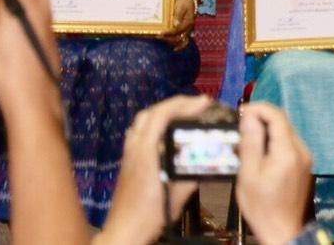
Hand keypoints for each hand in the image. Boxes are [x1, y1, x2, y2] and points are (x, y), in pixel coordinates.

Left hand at [97, 94, 211, 244]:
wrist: (123, 232)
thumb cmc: (149, 215)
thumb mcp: (177, 196)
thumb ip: (192, 174)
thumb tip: (209, 158)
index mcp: (146, 152)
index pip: (162, 116)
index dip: (183, 105)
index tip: (204, 102)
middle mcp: (134, 148)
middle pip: (150, 113)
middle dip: (174, 104)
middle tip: (195, 104)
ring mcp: (128, 154)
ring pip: (141, 121)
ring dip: (162, 111)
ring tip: (181, 113)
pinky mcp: (126, 161)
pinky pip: (137, 132)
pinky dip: (152, 123)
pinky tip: (163, 131)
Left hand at [160, 0, 196, 49]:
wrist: (190, 0)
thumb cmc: (184, 2)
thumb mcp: (181, 6)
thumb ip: (178, 15)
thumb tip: (175, 24)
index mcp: (188, 22)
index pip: (177, 30)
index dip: (168, 33)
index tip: (159, 33)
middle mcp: (189, 29)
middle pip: (179, 38)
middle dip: (168, 39)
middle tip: (158, 36)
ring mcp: (188, 31)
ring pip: (182, 42)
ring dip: (171, 42)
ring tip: (162, 40)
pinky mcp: (186, 31)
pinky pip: (184, 41)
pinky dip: (180, 46)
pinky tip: (174, 49)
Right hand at [236, 102, 312, 244]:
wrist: (282, 231)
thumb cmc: (262, 206)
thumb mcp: (249, 175)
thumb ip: (251, 144)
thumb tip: (249, 117)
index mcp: (288, 151)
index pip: (277, 116)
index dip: (258, 108)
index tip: (241, 112)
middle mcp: (302, 150)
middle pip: (283, 122)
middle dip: (261, 118)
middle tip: (240, 125)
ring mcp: (306, 157)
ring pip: (286, 131)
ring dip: (267, 129)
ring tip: (247, 138)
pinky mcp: (305, 164)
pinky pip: (289, 143)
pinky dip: (274, 141)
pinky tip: (260, 151)